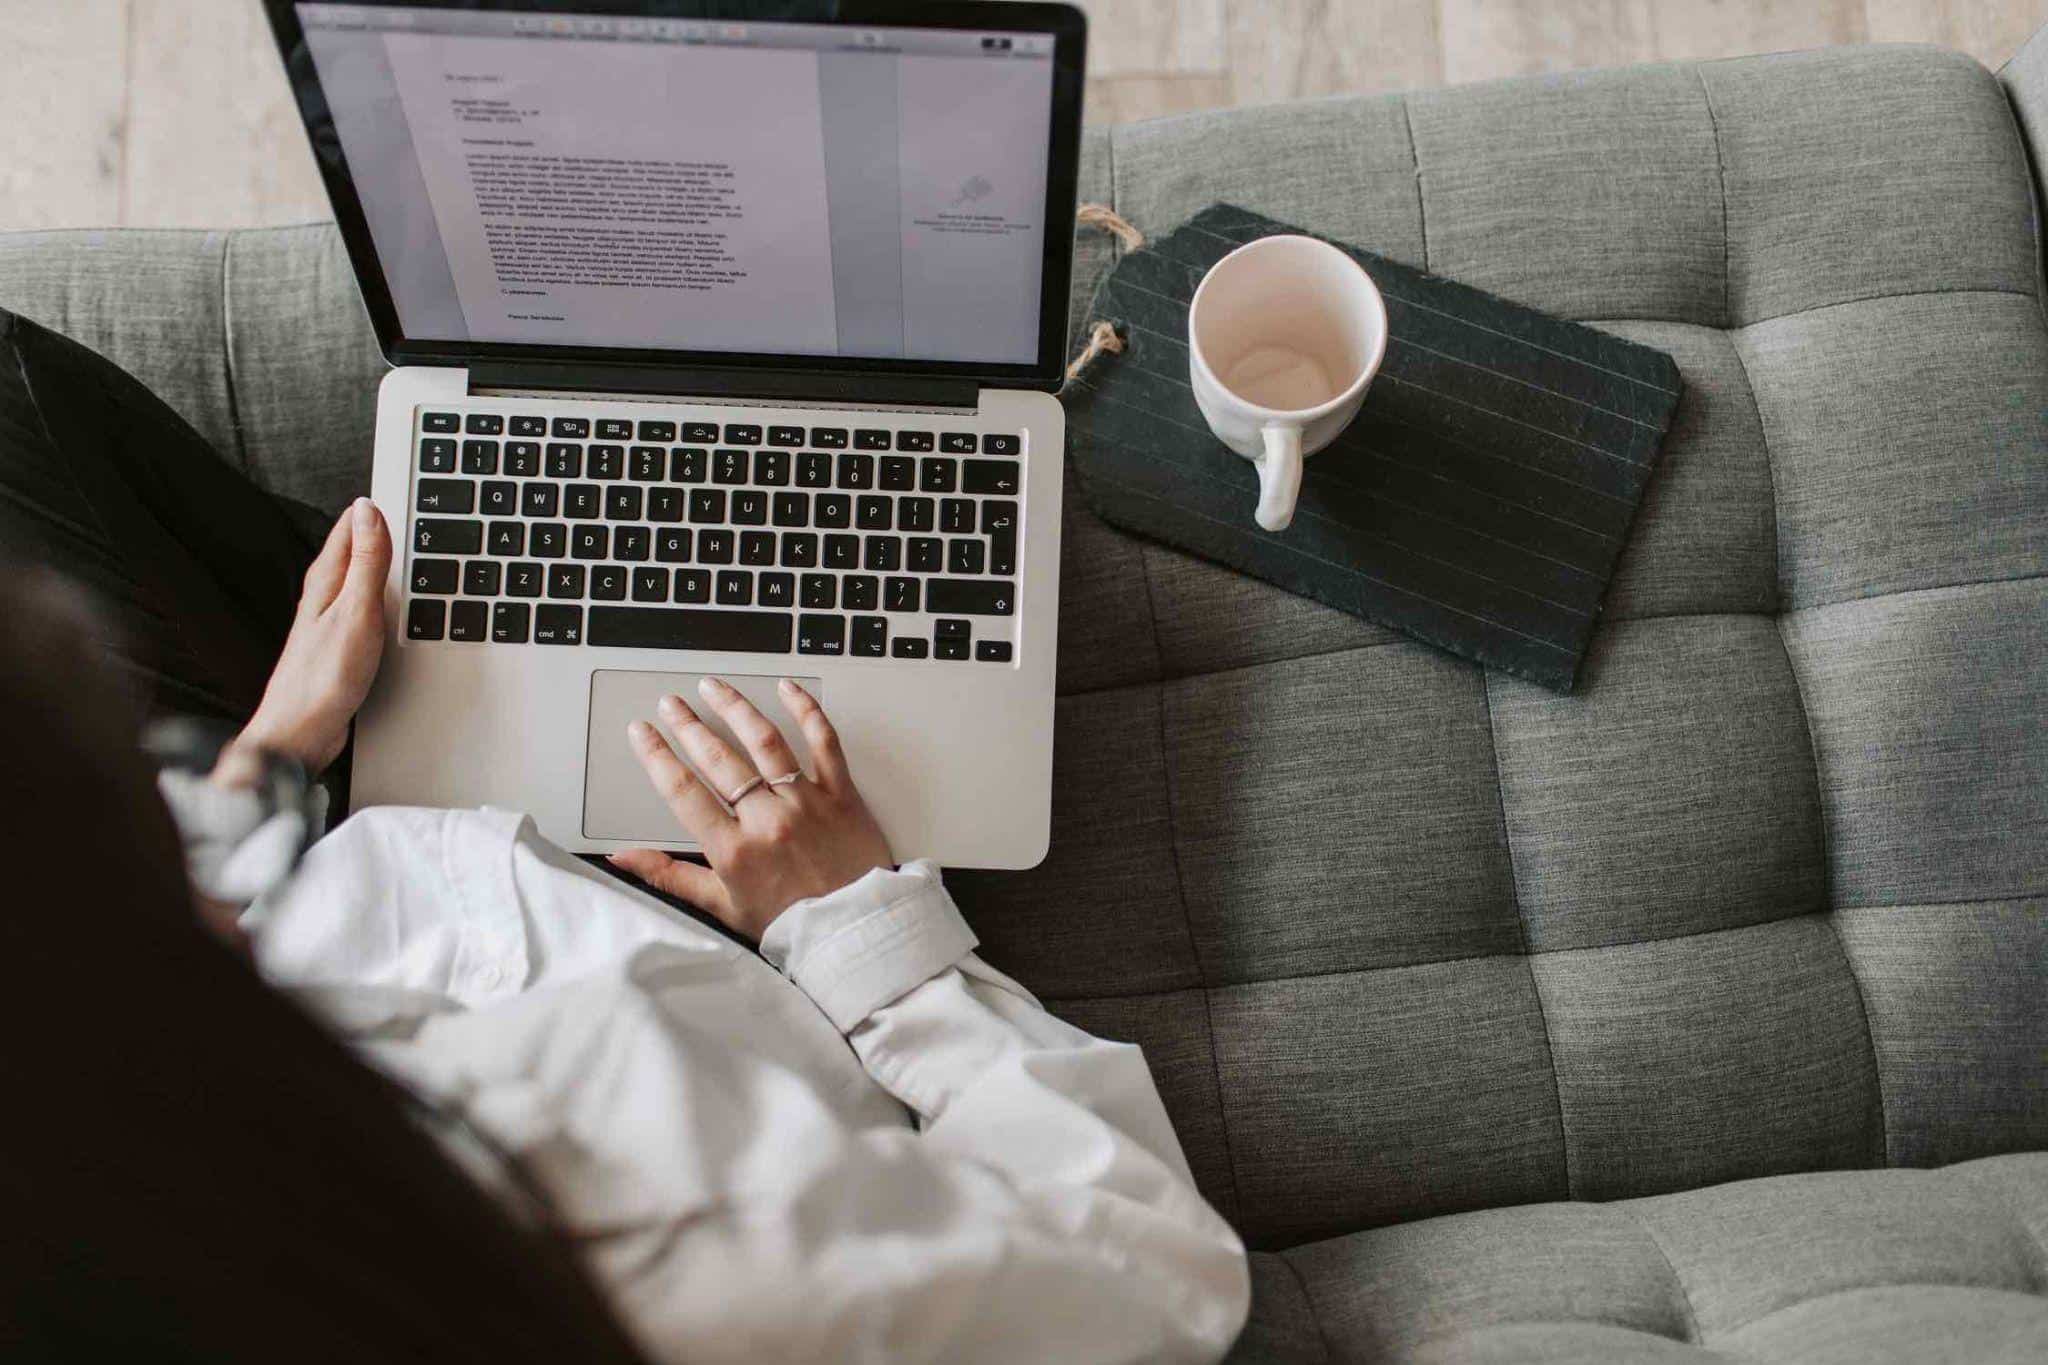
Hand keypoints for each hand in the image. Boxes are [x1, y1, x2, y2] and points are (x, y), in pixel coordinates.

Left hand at [232, 497, 390, 773]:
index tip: (399, 492)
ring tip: (402, 548)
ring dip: (379, 562)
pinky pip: (362, 607)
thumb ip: (367, 562)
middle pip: (353, 550)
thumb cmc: (323, 678)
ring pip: (357, 578)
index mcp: (325, 580)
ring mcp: (329, 621)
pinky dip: (379, 596)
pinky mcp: (338, 644)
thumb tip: (369, 511)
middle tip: (403, 511)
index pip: (350, 527)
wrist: (301, 732)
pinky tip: (391, 605)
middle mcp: (322, 595)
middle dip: (377, 530)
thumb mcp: (355, 611)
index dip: (375, 509)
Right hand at [607, 677, 893, 940]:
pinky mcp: (841, 794)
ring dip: (734, 708)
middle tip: (671, 703)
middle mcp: (767, 819)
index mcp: (734, 850)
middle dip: (688, 725)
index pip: (683, 791)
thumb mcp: (723, 906)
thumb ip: (671, 877)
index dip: (656, 756)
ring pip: (764, 741)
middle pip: (718, 758)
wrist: (856, 932)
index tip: (642, 732)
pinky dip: (806, 710)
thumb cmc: (792, 923)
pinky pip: (824, 741)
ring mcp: (806, 801)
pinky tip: (787, 688)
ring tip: (712, 687)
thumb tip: (623, 861)